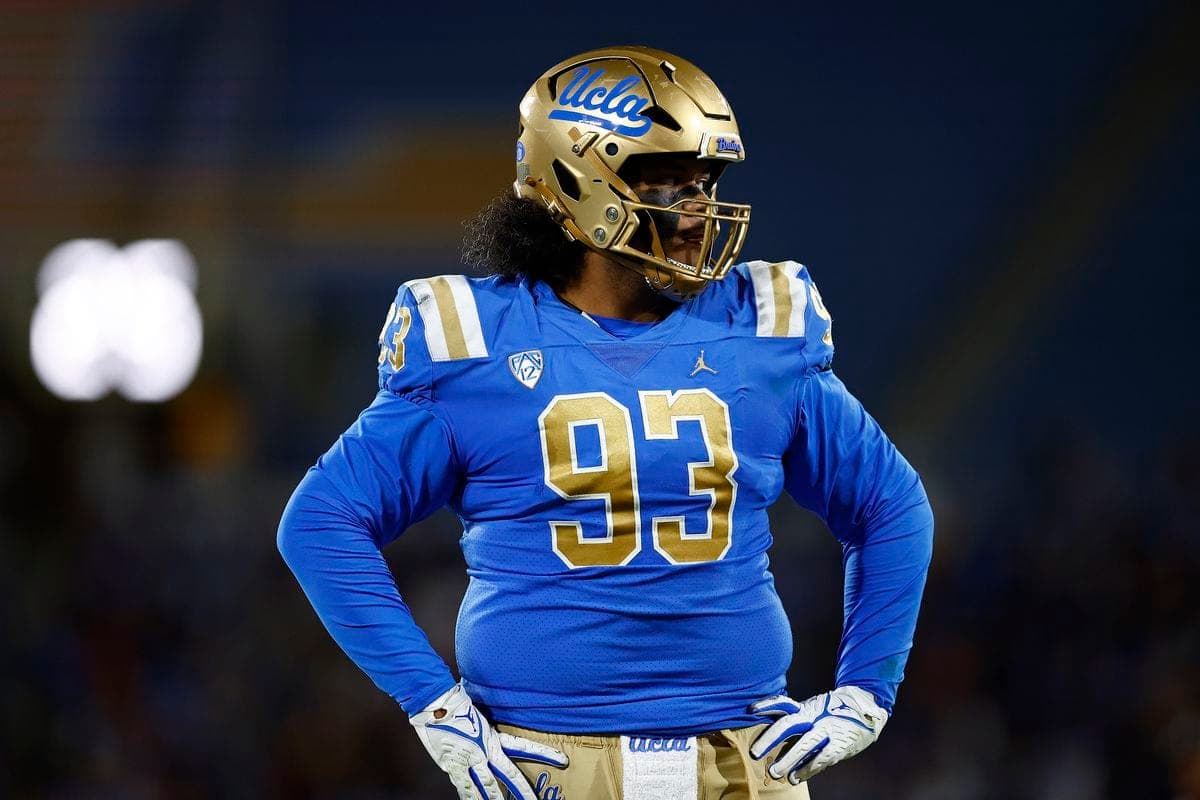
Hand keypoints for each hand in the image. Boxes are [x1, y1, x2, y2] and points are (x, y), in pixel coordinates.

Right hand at [410, 682, 567, 799]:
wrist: (434, 706)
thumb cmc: (456, 703)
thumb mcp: (479, 713)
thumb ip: (488, 726)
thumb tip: (495, 725)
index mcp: (493, 736)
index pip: (524, 747)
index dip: (543, 754)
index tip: (561, 760)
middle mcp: (484, 751)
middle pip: (509, 775)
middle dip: (523, 791)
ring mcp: (468, 761)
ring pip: (487, 788)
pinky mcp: (452, 767)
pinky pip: (464, 788)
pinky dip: (470, 797)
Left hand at [748, 685, 887, 783]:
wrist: (865, 706)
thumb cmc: (833, 710)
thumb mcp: (813, 708)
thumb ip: (796, 718)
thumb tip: (770, 729)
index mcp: (805, 708)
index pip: (783, 703)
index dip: (767, 705)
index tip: (751, 709)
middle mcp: (813, 717)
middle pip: (788, 725)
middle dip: (770, 739)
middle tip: (755, 753)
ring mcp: (826, 730)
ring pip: (804, 745)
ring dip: (788, 760)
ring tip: (775, 772)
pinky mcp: (839, 744)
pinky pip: (821, 758)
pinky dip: (807, 769)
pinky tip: (796, 777)